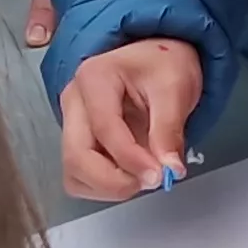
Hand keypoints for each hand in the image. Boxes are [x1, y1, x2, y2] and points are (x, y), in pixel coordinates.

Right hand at [58, 37, 203, 199]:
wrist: (159, 60)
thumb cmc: (164, 64)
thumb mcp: (175, 89)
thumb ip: (169, 130)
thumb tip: (170, 170)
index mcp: (94, 78)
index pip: (104, 129)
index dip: (131, 159)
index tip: (160, 175)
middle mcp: (74, 102)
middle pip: (76, 157)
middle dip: (115, 181)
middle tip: (152, 180)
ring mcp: (72, 124)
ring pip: (74, 174)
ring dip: (108, 186)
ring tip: (143, 175)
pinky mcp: (79, 142)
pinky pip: (80, 178)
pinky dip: (105, 187)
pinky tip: (131, 174)